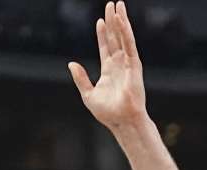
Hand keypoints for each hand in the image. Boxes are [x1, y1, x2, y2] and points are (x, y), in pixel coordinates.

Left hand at [68, 2, 147, 131]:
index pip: (105, 47)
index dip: (102, 33)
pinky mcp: (134, 65)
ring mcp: (128, 63)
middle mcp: (119, 64)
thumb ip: (80, 78)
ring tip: (117, 5)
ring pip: (123, 36)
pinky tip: (120, 20)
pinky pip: (129, 44)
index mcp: (109, 70)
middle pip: (114, 37)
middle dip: (112, 20)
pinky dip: (125, 31)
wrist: (122, 121)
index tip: (99, 20)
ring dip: (120, 20)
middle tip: (110, 4)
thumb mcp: (88, 94)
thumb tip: (71, 63)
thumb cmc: (108, 112)